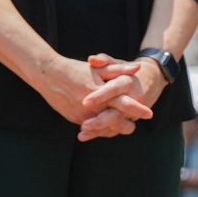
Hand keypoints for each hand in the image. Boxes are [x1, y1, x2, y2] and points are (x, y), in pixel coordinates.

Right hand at [36, 54, 151, 135]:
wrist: (48, 76)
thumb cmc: (75, 69)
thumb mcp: (98, 68)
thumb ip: (118, 69)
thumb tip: (138, 67)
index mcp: (101, 92)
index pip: (124, 103)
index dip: (137, 109)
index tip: (149, 113)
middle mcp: (92, 107)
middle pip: (115, 121)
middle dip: (127, 125)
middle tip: (134, 125)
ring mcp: (83, 115)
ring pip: (103, 128)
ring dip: (113, 129)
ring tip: (122, 127)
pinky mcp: (75, 119)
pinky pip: (91, 128)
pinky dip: (99, 128)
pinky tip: (105, 127)